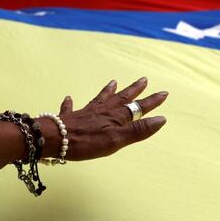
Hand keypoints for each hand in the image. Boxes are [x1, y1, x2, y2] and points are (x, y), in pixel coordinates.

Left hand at [40, 77, 167, 160]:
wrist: (56, 138)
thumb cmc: (88, 141)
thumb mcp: (117, 139)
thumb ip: (138, 130)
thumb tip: (161, 119)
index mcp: (115, 117)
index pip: (137, 108)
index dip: (151, 102)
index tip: (163, 92)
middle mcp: (102, 111)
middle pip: (121, 98)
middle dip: (134, 90)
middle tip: (144, 79)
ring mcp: (85, 112)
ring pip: (100, 98)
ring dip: (108, 91)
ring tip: (114, 82)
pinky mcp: (70, 117)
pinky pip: (71, 107)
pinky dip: (70, 103)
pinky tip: (69, 98)